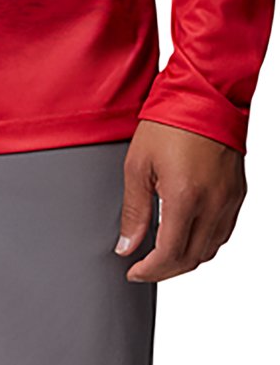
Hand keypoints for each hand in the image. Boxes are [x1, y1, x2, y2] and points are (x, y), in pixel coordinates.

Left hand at [114, 119, 246, 281]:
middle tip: (143, 267)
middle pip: (191, 259)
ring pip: (210, 250)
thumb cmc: (169, 121)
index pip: (169, 255)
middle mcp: (213, 204)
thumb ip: (134, 211)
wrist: (205, 93)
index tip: (133, 271)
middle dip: (165, 270)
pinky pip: (223, 232)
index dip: (149, 270)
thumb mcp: (138, 164)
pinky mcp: (238, 193)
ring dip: (185, 258)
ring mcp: (229, 200)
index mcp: (185, 197)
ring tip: (162, 253)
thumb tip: (126, 247)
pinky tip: (187, 234)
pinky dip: (204, 242)